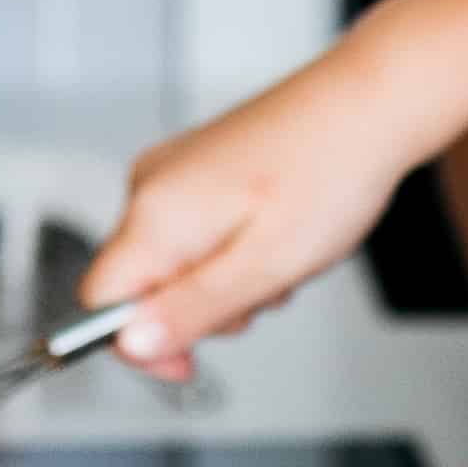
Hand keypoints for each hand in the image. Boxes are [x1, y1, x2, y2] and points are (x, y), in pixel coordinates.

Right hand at [88, 30, 419, 373]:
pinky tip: (276, 233)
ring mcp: (173, 173)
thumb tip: (131, 346)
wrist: (368, 107)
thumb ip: (191, 310)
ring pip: (174, 264)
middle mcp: (150, 187)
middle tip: (261, 289)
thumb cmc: (328, 174)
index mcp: (155, 214)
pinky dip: (233, 251)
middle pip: (140, 286)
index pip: (99, 302)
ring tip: (279, 255)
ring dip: (225, 281)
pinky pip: (195, 234)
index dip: (138, 343)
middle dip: (199, 309)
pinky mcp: (198, 167)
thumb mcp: (263, 267)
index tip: (190, 360)